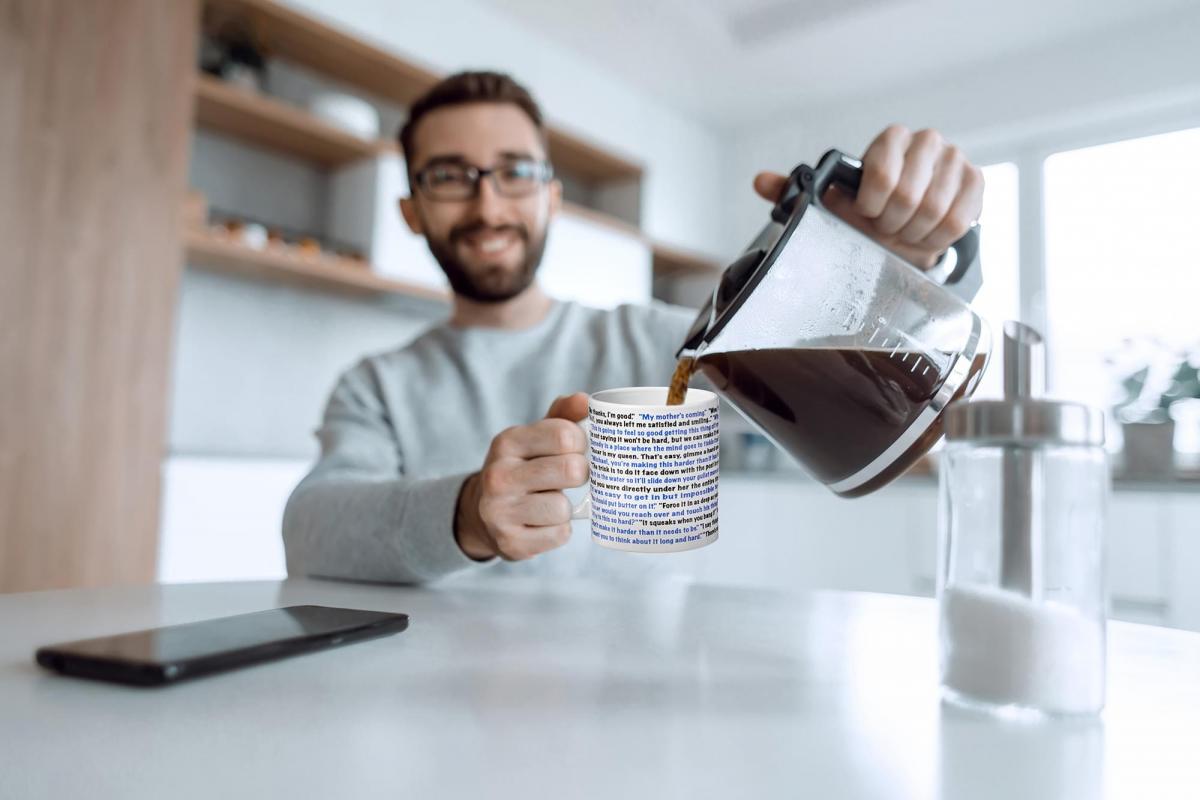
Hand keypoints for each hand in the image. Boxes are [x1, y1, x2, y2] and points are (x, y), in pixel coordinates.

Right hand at [455, 393, 589, 560]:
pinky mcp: (511, 543)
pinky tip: (543, 523)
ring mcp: (501, 512)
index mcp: (507, 443)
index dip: (581, 442)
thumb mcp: (534, 438)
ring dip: (566, 507)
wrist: (482, 514)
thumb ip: (562, 417)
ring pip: (564, 508)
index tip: (576, 447)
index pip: (564, 435)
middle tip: (571, 475)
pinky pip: (559, 535)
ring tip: (551, 502)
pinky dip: (558, 531)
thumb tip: (585, 400)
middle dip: (580, 473)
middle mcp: (498, 476)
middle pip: (571, 469)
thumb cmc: (522, 468)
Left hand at [753, 125, 983, 267]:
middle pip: (909, 197)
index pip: (880, 175)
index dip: (870, 206)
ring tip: (904, 233)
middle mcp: (926, 142)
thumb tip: (760, 181)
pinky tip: (926, 236)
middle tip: (884, 229)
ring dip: (914, 234)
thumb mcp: (832, 202)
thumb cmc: (868, 211)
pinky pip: (959, 220)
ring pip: (935, 211)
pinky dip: (938, 238)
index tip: (866, 215)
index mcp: (889, 140)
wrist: (908, 225)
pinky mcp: (976, 182)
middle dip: (891, 225)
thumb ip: (794, 189)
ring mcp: (955, 159)